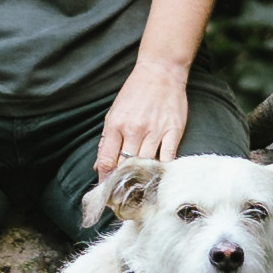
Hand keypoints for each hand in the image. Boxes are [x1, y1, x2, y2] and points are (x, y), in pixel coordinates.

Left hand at [97, 52, 197, 191]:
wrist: (161, 71)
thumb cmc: (135, 93)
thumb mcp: (114, 113)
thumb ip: (107, 141)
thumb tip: (99, 167)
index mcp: (115, 124)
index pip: (106, 160)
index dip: (105, 181)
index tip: (105, 194)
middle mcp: (134, 128)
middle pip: (125, 166)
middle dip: (122, 185)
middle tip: (121, 201)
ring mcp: (155, 130)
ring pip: (146, 164)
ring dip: (141, 181)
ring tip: (139, 194)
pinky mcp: (173, 130)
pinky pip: (168, 158)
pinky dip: (162, 171)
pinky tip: (158, 180)